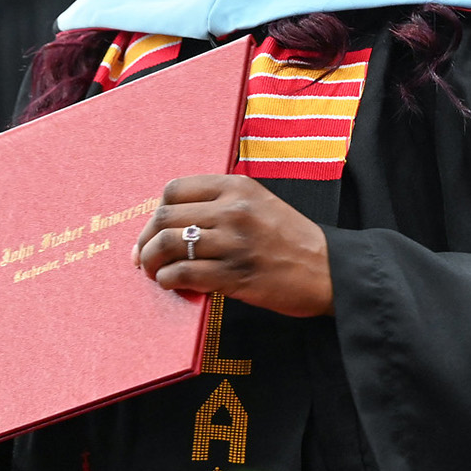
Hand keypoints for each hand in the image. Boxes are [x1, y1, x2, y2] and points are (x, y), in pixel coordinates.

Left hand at [133, 174, 332, 316]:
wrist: (328, 270)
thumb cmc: (293, 240)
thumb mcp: (260, 204)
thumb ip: (222, 204)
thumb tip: (176, 223)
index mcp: (237, 186)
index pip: (176, 189)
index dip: (156, 211)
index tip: (152, 229)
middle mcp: (233, 209)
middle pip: (165, 216)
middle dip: (145, 239)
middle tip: (142, 256)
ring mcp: (233, 242)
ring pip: (169, 244)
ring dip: (151, 261)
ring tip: (153, 271)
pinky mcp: (234, 274)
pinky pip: (184, 272)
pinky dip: (169, 279)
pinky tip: (172, 283)